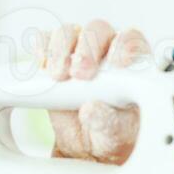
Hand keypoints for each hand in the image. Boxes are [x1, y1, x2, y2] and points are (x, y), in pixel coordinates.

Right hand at [36, 18, 152, 164]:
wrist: (87, 143)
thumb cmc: (111, 132)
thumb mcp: (114, 134)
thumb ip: (107, 122)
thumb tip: (91, 109)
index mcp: (131, 64)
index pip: (131, 40)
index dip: (123, 46)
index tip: (115, 63)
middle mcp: (106, 50)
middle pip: (98, 30)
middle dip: (88, 49)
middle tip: (80, 74)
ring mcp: (79, 50)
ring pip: (69, 32)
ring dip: (61, 50)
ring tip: (58, 76)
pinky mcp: (55, 57)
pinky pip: (45, 41)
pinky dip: (42, 49)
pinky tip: (42, 65)